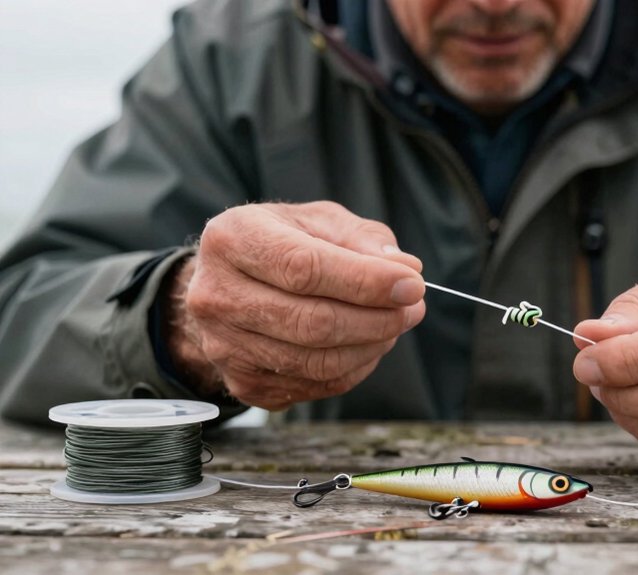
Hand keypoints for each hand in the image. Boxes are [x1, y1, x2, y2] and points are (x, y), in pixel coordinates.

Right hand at [162, 202, 425, 409]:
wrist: (230, 284)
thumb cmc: (282, 244)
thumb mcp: (319, 221)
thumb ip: (362, 239)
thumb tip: (404, 269)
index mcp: (232, 240)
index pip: (303, 269)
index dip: (366, 281)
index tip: (412, 285)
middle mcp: (216, 295)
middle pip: (312, 322)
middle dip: (378, 319)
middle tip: (413, 308)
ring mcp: (224, 346)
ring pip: (316, 362)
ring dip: (372, 346)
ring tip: (396, 323)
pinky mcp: (242, 383)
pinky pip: (314, 386)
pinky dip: (354, 368)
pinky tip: (368, 345)